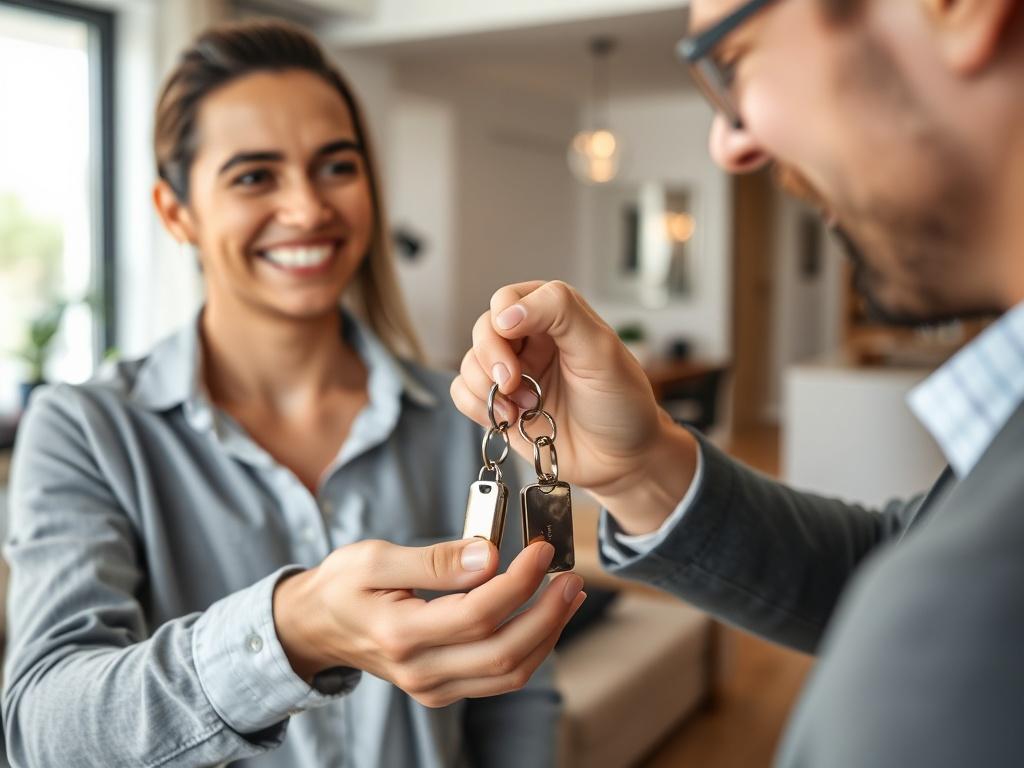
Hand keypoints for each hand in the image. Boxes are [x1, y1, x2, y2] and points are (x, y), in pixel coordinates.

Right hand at [273, 538, 584, 707]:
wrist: (315, 627)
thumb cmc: (341, 586)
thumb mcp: (375, 557)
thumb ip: (433, 559)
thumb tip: (489, 555)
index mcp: (400, 634)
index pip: (479, 613)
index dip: (520, 581)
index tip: (542, 550)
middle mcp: (420, 671)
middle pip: (505, 652)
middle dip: (548, 613)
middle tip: (572, 576)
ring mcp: (433, 687)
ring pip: (510, 673)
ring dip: (548, 633)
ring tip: (569, 595)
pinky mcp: (443, 689)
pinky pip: (499, 677)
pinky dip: (530, 648)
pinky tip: (544, 615)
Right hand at [451, 280, 697, 532]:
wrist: (622, 461)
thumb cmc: (621, 404)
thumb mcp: (602, 350)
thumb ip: (560, 314)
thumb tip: (506, 313)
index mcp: (555, 316)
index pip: (509, 299)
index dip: (504, 318)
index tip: (513, 339)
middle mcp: (530, 341)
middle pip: (483, 330)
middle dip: (491, 357)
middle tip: (512, 382)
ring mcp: (514, 374)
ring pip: (469, 363)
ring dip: (487, 386)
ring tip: (523, 407)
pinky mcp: (501, 406)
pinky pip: (463, 394)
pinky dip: (477, 406)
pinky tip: (510, 419)